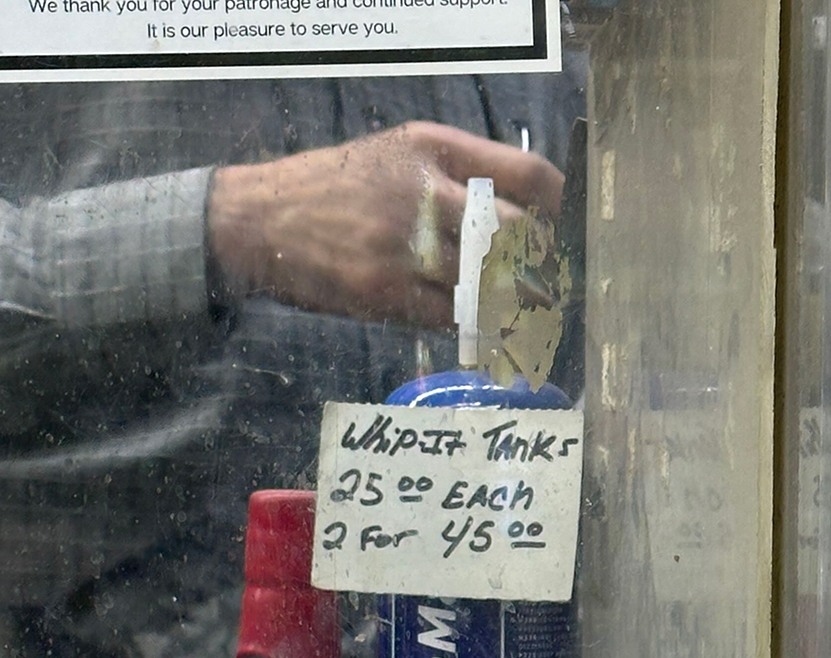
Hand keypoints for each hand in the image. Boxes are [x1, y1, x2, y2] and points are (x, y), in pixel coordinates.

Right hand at [207, 121, 563, 326]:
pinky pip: (451, 318)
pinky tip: (487, 335)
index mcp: (435, 149)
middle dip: (544, 269)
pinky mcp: (386, 292)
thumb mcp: (398, 155)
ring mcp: (405, 246)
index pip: (528, 175)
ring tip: (529, 320)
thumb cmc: (339, 189)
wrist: (261, 220)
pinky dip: (474, 329)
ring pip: (489, 286)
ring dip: (515, 309)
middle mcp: (425, 193)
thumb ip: (459, 174)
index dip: (561, 210)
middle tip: (554, 290)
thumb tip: (528, 214)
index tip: (568, 236)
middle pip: (518, 236)